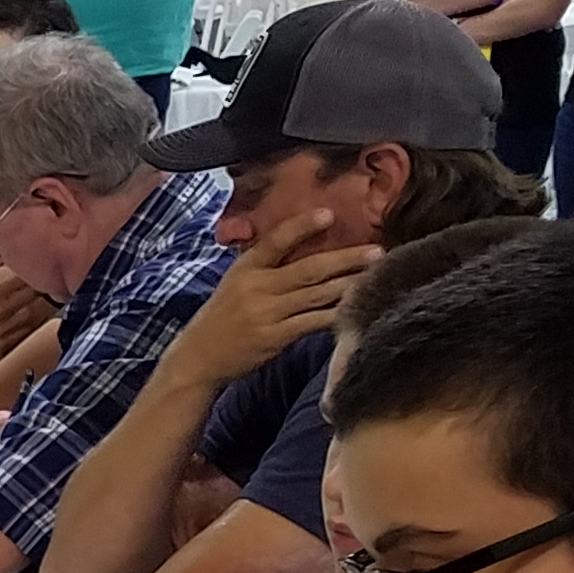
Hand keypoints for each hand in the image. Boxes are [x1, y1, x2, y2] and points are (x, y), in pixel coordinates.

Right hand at [173, 204, 381, 383]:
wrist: (197, 358)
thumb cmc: (220, 319)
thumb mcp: (233, 284)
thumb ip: (262, 266)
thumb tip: (297, 245)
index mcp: (245, 269)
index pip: (275, 241)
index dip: (302, 227)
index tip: (329, 214)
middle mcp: (256, 287)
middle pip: (308, 268)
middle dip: (345, 259)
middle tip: (376, 250)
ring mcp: (266, 313)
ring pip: (316, 294)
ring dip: (349, 284)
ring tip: (376, 274)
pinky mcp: (274, 337)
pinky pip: (312, 322)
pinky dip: (335, 314)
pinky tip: (356, 308)